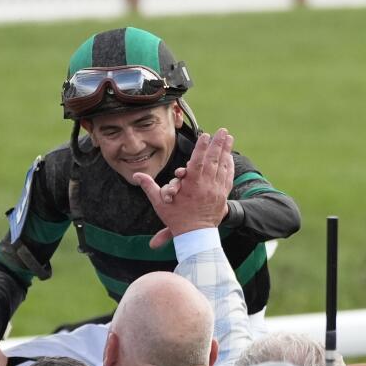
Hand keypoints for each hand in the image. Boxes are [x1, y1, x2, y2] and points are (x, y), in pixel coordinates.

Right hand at [134, 128, 234, 245]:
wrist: (196, 236)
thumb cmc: (177, 219)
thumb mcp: (160, 203)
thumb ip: (149, 187)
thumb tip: (136, 176)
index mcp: (191, 186)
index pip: (197, 162)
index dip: (201, 148)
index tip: (205, 135)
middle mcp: (206, 186)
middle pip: (213, 160)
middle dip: (218, 144)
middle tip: (222, 130)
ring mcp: (216, 190)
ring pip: (223, 166)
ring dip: (225, 150)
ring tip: (228, 137)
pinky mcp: (223, 195)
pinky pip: (228, 176)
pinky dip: (229, 164)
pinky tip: (229, 155)